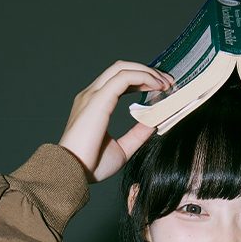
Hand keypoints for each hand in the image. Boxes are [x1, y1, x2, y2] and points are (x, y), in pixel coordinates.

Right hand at [59, 62, 172, 183]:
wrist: (72, 172)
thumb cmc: (90, 166)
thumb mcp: (122, 149)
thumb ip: (137, 135)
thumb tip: (153, 124)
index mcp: (95, 105)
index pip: (119, 81)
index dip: (141, 80)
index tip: (160, 88)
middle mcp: (92, 95)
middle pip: (121, 69)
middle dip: (147, 71)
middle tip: (168, 81)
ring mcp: (93, 95)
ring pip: (122, 69)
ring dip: (147, 72)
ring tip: (165, 83)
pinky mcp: (98, 100)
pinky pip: (123, 79)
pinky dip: (143, 78)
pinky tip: (157, 86)